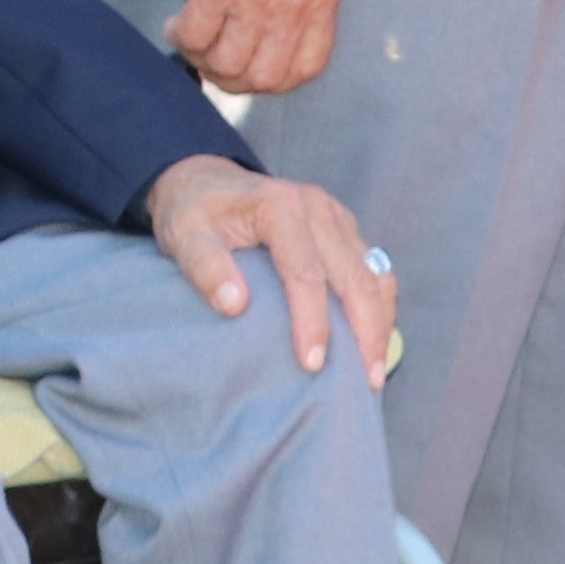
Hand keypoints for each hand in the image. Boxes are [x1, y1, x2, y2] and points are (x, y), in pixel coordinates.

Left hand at [141, 154, 391, 383]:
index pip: (305, 272)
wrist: (205, 182)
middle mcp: (316, 207)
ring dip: (381, 323)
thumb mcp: (184, 236)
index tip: (312, 364)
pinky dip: (379, 306)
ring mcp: (335, 216)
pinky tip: (375, 339)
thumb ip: (205, 267)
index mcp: (280, 206)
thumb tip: (234, 305)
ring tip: (376, 370)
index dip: (312, 321)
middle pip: (355, 275)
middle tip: (368, 382)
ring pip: (374, 273)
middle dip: (367, 331)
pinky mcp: (343, 228)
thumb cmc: (193, 213)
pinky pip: (373, 269)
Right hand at [166, 0, 340, 95]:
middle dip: (235, 81)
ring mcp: (254, 0)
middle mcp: (291, 6)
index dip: (277, 81)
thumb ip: (300, 2)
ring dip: (203, 62)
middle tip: (216, 65)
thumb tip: (269, 42)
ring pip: (225, 65)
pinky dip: (179, 38)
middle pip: (262, 78)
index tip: (256, 73)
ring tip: (194, 43)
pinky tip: (175, 24)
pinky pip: (193, 37)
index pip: (307, 67)